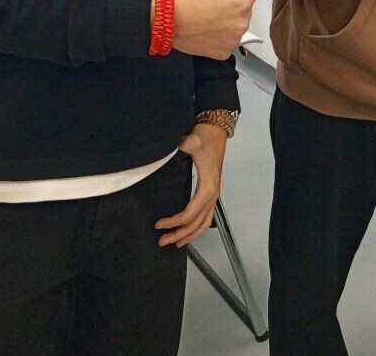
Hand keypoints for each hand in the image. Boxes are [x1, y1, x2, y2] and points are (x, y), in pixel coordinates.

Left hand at [155, 123, 226, 246]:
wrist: (216, 132)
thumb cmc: (205, 137)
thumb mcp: (192, 141)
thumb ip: (181, 147)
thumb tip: (164, 154)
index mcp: (208, 186)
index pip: (190, 213)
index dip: (174, 222)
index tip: (159, 224)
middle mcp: (213, 194)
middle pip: (197, 223)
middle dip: (179, 235)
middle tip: (161, 241)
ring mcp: (214, 195)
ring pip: (204, 224)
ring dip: (189, 235)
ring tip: (174, 243)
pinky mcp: (212, 193)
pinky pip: (207, 217)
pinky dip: (198, 229)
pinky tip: (188, 232)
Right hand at [173, 0, 255, 59]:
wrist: (169, 21)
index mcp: (243, 2)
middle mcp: (243, 23)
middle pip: (245, 11)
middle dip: (234, 7)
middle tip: (212, 6)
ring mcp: (234, 40)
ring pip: (237, 26)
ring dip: (228, 22)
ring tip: (208, 19)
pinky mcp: (224, 52)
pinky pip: (228, 41)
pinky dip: (220, 37)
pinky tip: (207, 31)